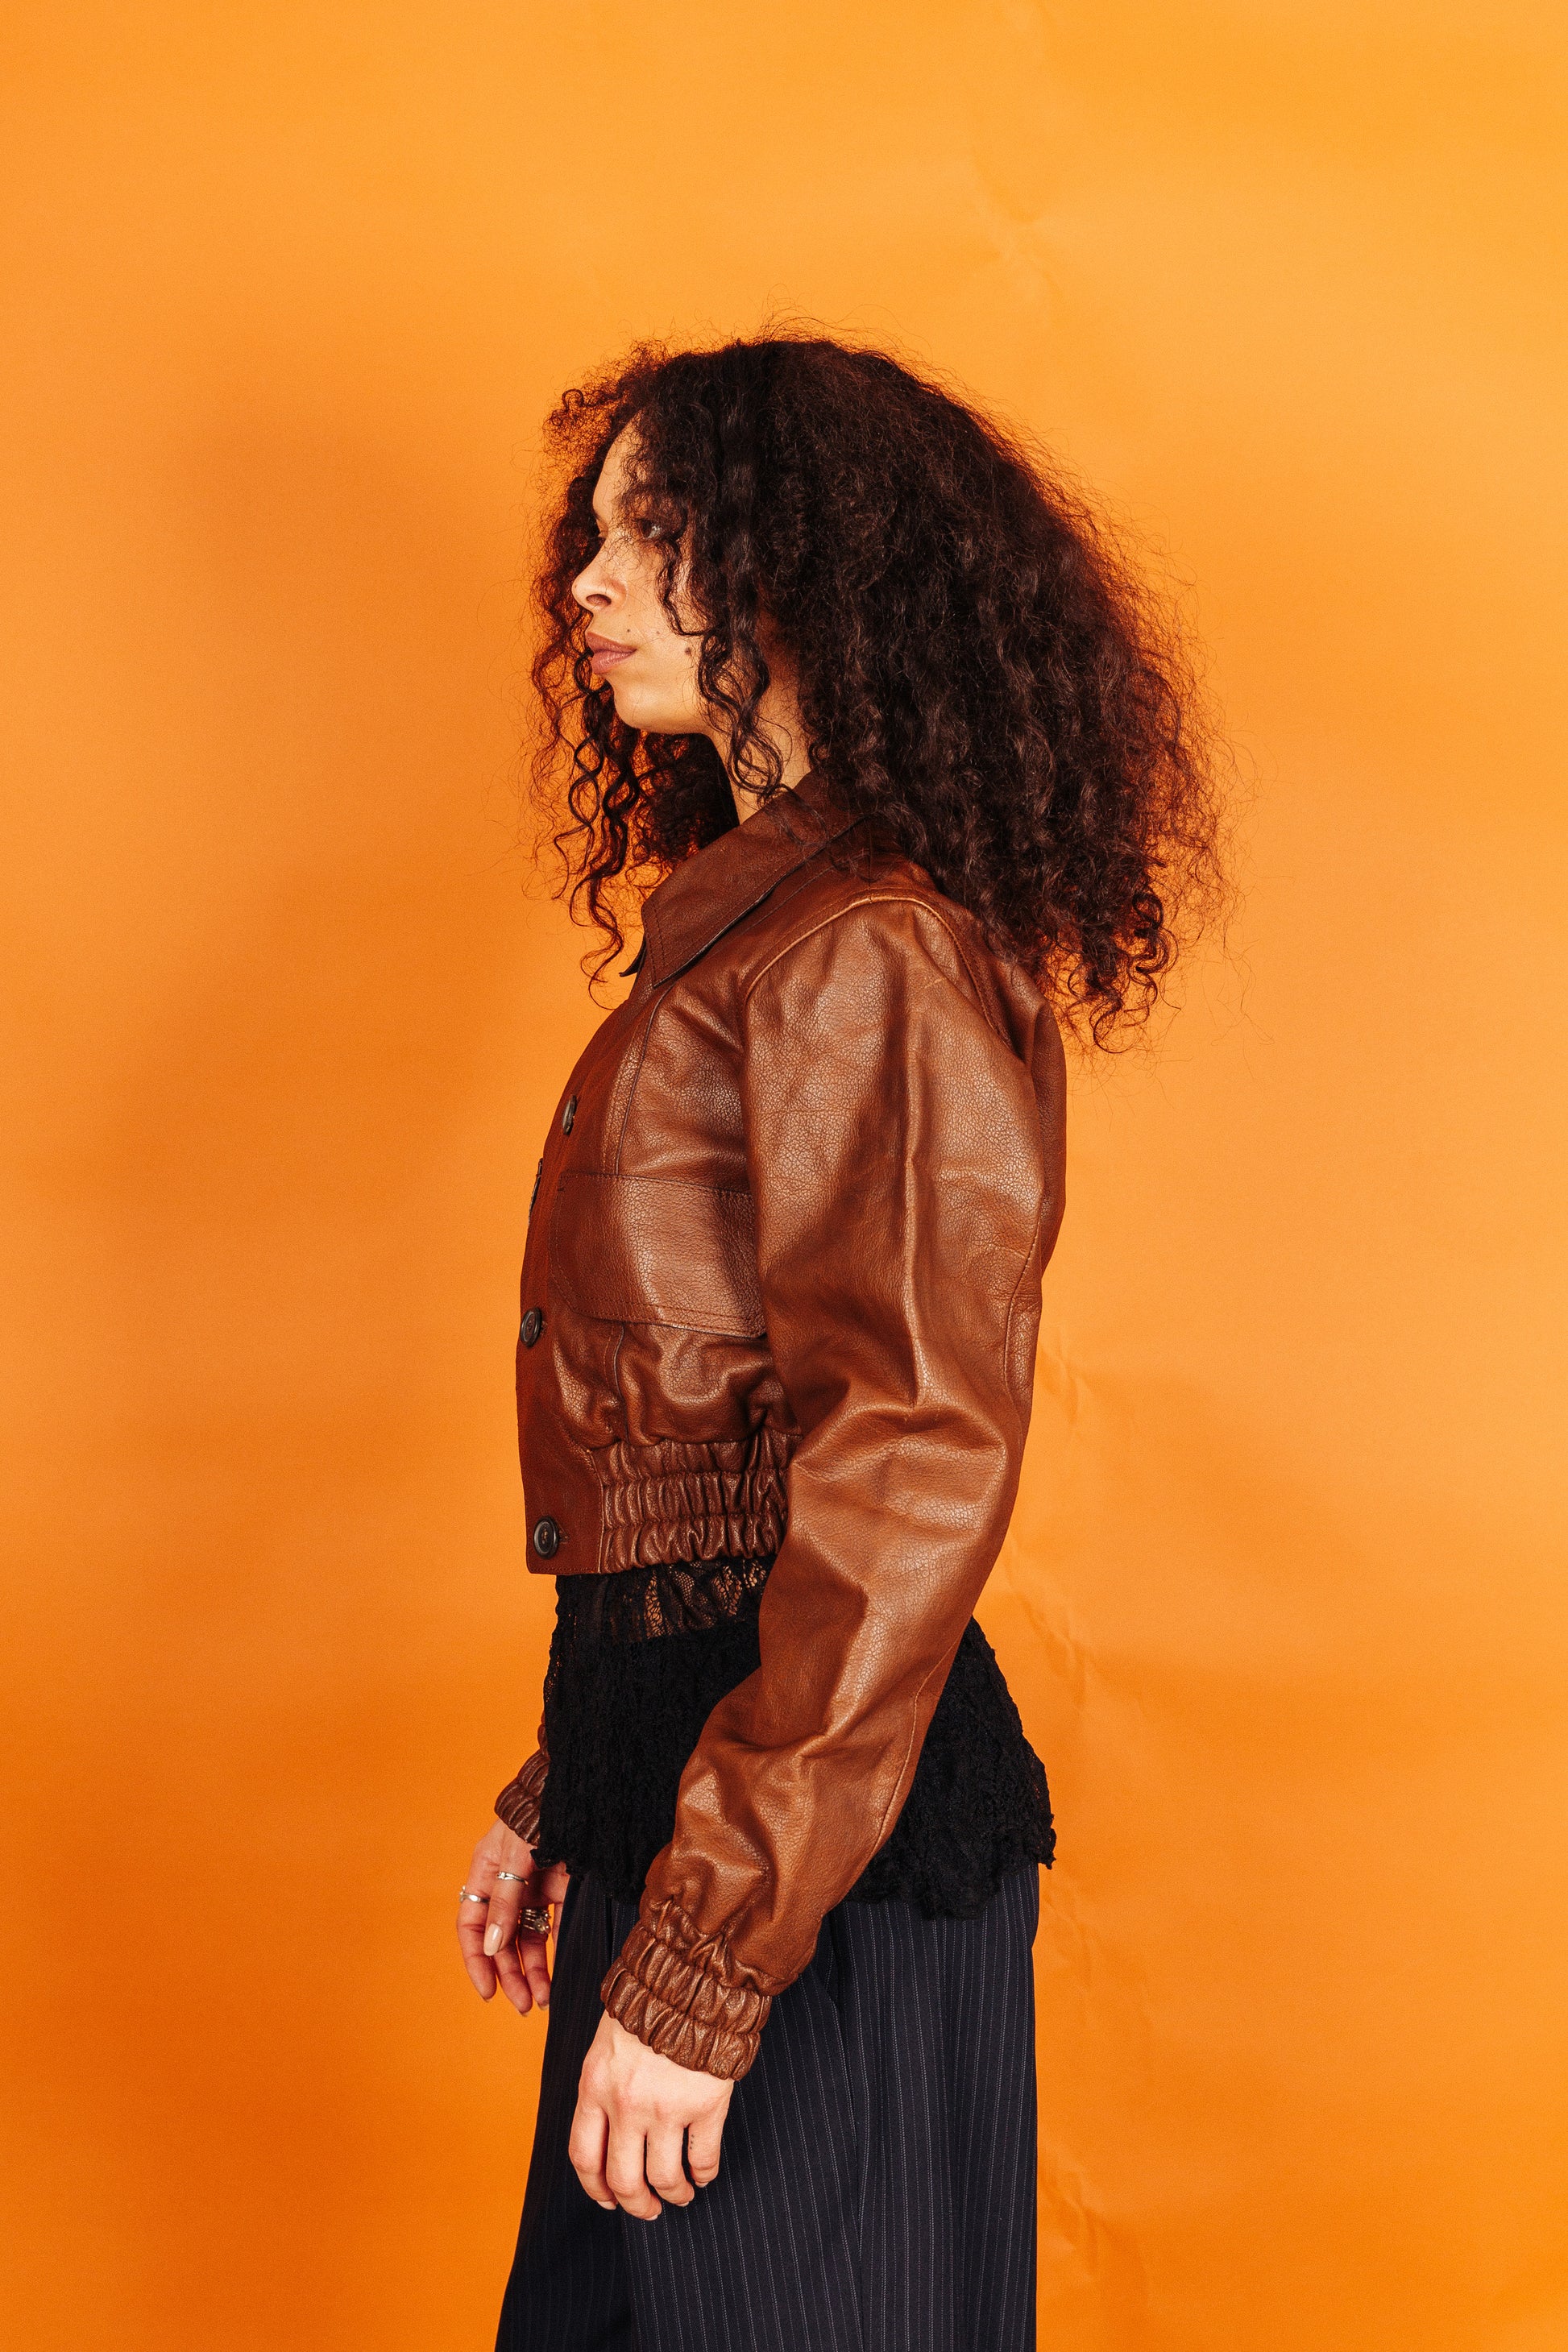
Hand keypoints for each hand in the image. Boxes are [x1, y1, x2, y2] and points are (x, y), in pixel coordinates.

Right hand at [457, 1818, 569, 2015]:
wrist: (581, 1791)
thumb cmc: (541, 1813)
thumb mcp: (516, 1855)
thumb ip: (505, 1901)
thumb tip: (492, 1948)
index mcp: (486, 1872)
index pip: (472, 1925)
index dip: (476, 1960)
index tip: (488, 1991)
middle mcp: (507, 1885)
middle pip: (501, 1940)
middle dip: (510, 1974)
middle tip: (524, 2005)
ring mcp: (535, 1889)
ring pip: (528, 1940)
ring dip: (533, 1971)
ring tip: (543, 2000)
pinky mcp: (562, 1890)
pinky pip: (555, 1928)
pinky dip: (556, 1953)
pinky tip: (560, 1976)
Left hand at [569, 2012, 732, 2218]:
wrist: (691, 1976)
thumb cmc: (647, 2005)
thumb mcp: (605, 2044)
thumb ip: (602, 2086)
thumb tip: (604, 2132)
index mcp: (595, 2087)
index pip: (584, 2156)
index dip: (596, 2188)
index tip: (608, 2200)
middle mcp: (626, 2104)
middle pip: (623, 2178)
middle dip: (636, 2204)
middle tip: (648, 2210)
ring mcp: (666, 2107)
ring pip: (664, 2177)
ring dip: (673, 2194)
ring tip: (681, 2195)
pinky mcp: (705, 2104)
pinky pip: (703, 2157)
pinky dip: (704, 2174)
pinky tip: (705, 2174)